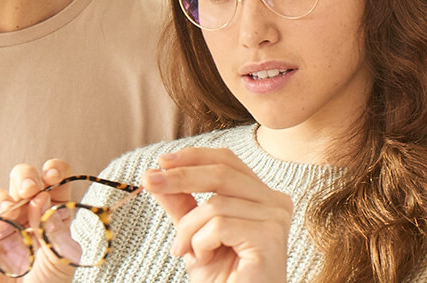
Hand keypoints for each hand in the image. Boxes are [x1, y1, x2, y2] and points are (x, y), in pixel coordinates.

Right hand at [0, 159, 76, 282]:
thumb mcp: (60, 261)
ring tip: (9, 213)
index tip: (53, 174)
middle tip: (30, 188)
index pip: (54, 181)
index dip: (54, 171)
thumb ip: (55, 230)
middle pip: (23, 178)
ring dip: (2, 196)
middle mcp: (25, 215)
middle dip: (26, 176)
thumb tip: (43, 199)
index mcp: (51, 216)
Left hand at [143, 148, 291, 282]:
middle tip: (149, 182)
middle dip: (180, 177)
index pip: (228, 162)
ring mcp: (276, 218)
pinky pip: (219, 225)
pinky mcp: (270, 236)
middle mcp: (276, 202)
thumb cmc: (222, 277)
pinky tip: (205, 259)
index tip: (161, 161)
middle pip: (222, 172)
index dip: (193, 157)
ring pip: (215, 204)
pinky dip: (201, 243)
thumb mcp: (193, 233)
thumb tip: (153, 173)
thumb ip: (180, 202)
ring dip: (189, 230)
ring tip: (187, 252)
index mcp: (262, 196)